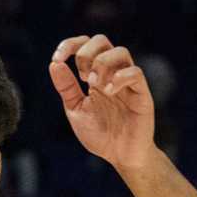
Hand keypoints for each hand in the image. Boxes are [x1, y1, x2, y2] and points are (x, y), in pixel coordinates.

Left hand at [49, 35, 156, 173]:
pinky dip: (119, 77)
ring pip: (120, 51)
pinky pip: (135, 72)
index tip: (57, 58)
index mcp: (95, 75)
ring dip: (101, 64)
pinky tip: (108, 91)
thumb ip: (66, 87)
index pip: (86, 44)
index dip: (70, 44)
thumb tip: (54, 64)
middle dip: (85, 54)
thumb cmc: (100, 134)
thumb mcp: (75, 110)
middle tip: (83, 78)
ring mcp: (128, 81)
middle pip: (102, 40)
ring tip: (95, 86)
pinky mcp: (141, 93)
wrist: (120, 155)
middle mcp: (112, 73)